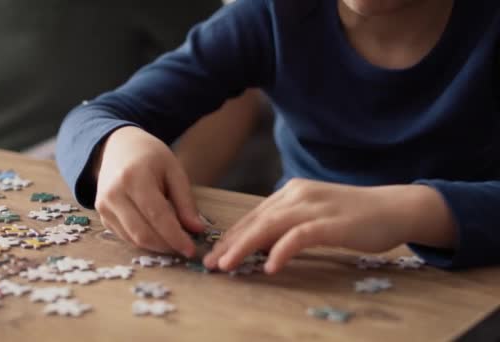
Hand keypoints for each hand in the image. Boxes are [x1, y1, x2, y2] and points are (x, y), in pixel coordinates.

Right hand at [94, 126, 204, 256]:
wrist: (117, 147)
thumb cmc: (150, 156)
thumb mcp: (174, 170)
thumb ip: (185, 201)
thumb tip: (197, 230)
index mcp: (134, 178)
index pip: (157, 216)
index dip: (175, 237)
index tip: (191, 250)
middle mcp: (114, 194)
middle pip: (142, 233)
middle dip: (166, 246)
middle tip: (185, 250)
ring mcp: (104, 207)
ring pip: (133, 239)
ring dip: (156, 247)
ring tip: (175, 243)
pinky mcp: (102, 216)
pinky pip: (125, 237)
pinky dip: (144, 241)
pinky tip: (159, 237)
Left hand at [203, 179, 456, 273]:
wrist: (395, 208)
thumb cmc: (353, 216)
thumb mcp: (314, 216)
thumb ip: (289, 225)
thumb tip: (260, 245)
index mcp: (291, 192)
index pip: (254, 216)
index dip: (232, 236)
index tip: (215, 254)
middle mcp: (298, 194)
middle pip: (256, 221)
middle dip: (230, 243)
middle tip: (211, 264)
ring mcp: (315, 206)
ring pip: (270, 226)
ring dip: (245, 247)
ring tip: (228, 266)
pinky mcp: (333, 222)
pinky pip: (300, 236)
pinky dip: (282, 250)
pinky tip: (270, 267)